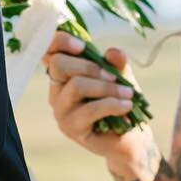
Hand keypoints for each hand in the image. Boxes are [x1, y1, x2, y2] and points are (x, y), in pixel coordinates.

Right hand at [43, 31, 150, 173]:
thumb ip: (117, 64)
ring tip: (129, 94)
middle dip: (91, 67)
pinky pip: (90, 109)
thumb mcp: (122, 78)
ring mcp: (61, 110)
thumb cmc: (122, 104)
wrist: (131, 139)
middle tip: (115, 76)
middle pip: (59, 65)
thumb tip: (113, 52)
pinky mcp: (71, 128)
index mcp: (64, 74)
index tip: (82, 46)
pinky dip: (112, 104)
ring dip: (107, 87)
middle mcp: (56, 90)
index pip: (49, 51)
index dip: (59, 42)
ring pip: (77, 86)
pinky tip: (127, 106)